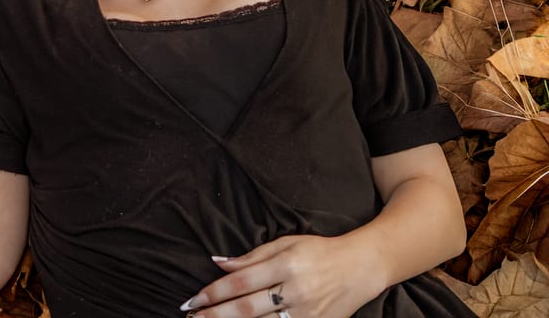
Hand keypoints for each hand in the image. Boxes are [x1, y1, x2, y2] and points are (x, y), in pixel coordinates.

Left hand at [181, 234, 385, 317]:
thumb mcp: (285, 243)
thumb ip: (251, 256)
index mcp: (285, 264)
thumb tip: (218, 262)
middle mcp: (296, 290)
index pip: (241, 282)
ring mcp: (307, 312)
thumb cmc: (319, 251)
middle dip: (216, 316)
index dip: (213, 293)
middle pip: (248, 308)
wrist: (361, 267)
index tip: (192, 301)